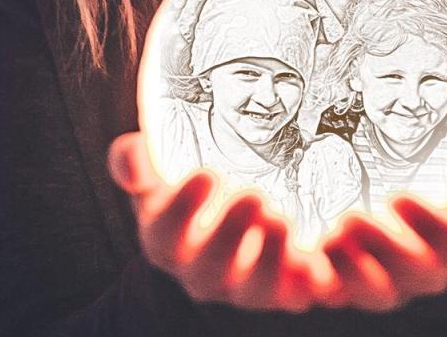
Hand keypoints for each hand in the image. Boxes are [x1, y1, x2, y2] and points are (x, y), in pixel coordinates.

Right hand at [108, 131, 317, 311]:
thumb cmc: (185, 195)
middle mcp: (201, 273)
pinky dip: (307, 283)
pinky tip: (317, 259)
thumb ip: (136, 162)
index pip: (164, 237)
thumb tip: (128, 150)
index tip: (207, 172)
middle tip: (254, 195)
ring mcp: (242, 286)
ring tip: (283, 220)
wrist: (224, 218)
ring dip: (269, 260)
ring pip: (254, 290)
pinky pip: (295, 295)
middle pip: (210, 269)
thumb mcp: (157, 176)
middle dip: (231, 235)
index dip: (182, 209)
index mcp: (166, 243)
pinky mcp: (281, 289)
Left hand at [321, 127, 446, 310]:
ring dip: (348, 271)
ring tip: (327, 239)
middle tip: (350, 219)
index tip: (399, 196)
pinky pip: (335, 294)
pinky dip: (314, 284)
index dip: (428, 223)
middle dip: (380, 248)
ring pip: (371, 292)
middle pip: (409, 272)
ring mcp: (387, 281)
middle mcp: (425, 268)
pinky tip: (298, 260)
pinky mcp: (350, 283)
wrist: (423, 219)